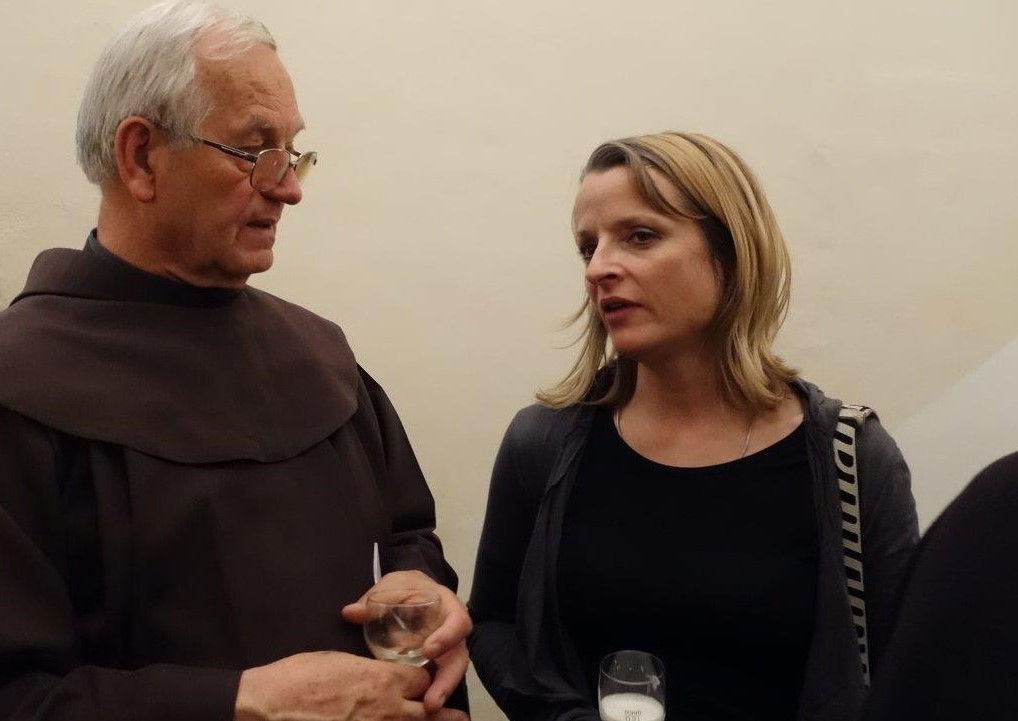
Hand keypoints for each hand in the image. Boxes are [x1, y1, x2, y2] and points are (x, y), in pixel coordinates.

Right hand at [234, 650, 467, 720]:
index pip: (421, 680)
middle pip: (426, 710)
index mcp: (383, 680)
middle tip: (458, 716)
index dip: (423, 680)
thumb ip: (369, 669)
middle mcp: (386, 710)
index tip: (423, 681)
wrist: (273, 703)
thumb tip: (378, 677)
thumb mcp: (342, 661)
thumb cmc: (302, 676)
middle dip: (438, 709)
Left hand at [342, 570, 471, 712]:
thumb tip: (350, 612)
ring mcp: (446, 649)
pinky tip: (420, 706)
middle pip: (459, 656)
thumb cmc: (406, 587)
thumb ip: (375, 598)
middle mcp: (452, 631)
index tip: (428, 651)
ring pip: (451, 672)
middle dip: (448, 679)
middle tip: (432, 701)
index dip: (447, 637)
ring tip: (428, 708)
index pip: (458, 622)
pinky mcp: (436, 662)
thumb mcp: (392, 586)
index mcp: (448, 607)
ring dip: (441, 691)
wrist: (411, 591)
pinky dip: (431, 691)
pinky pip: (437, 677)